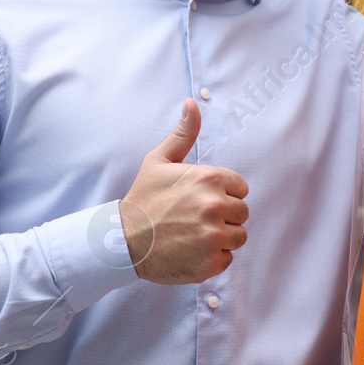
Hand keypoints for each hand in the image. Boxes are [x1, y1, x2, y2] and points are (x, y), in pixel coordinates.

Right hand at [119, 99, 249, 284]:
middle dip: (223, 217)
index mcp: (211, 179)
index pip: (241, 189)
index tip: (199, 201)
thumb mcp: (159, 161)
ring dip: (220, 238)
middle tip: (194, 219)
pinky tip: (191, 251)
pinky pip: (228, 258)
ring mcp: (214, 235)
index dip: (222, 195)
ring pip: (238, 237)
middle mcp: (216, 206)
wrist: (122, 241)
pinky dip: (212, 258)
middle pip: (241, 213)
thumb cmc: (143, 200)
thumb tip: (192, 103)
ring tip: (193, 235)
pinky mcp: (211, 262)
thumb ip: (183, 133)